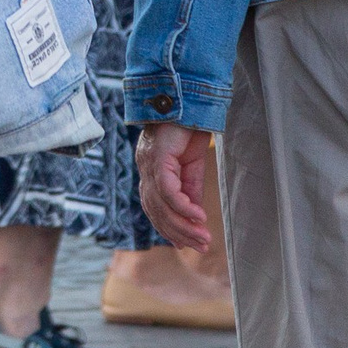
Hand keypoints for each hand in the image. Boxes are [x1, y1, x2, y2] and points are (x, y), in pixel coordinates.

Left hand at [136, 123, 214, 251]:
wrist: (189, 102)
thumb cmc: (188, 131)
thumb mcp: (192, 167)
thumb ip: (190, 191)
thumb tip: (195, 219)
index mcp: (150, 172)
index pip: (154, 209)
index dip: (170, 229)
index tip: (187, 245)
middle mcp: (145, 170)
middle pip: (156, 212)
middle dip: (179, 233)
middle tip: (201, 245)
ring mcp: (148, 164)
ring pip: (161, 205)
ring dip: (183, 225)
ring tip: (203, 236)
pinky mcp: (157, 158)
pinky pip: (168, 191)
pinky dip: (183, 206)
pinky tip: (199, 216)